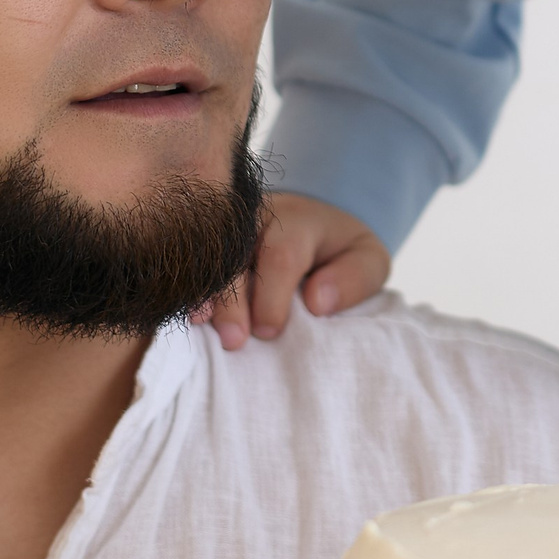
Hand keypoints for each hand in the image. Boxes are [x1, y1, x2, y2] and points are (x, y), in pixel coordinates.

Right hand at [206, 193, 391, 346]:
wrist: (314, 222)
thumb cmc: (340, 251)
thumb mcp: (368, 260)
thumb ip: (354, 278)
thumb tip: (317, 302)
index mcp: (297, 221)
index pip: (281, 256)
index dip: (272, 296)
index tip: (270, 331)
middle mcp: (256, 218)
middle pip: (236, 254)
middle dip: (233, 300)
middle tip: (234, 341)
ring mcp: (228, 227)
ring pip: (210, 255)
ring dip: (206, 293)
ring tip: (202, 324)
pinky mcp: (212, 241)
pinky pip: (196, 260)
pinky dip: (192, 287)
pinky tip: (191, 312)